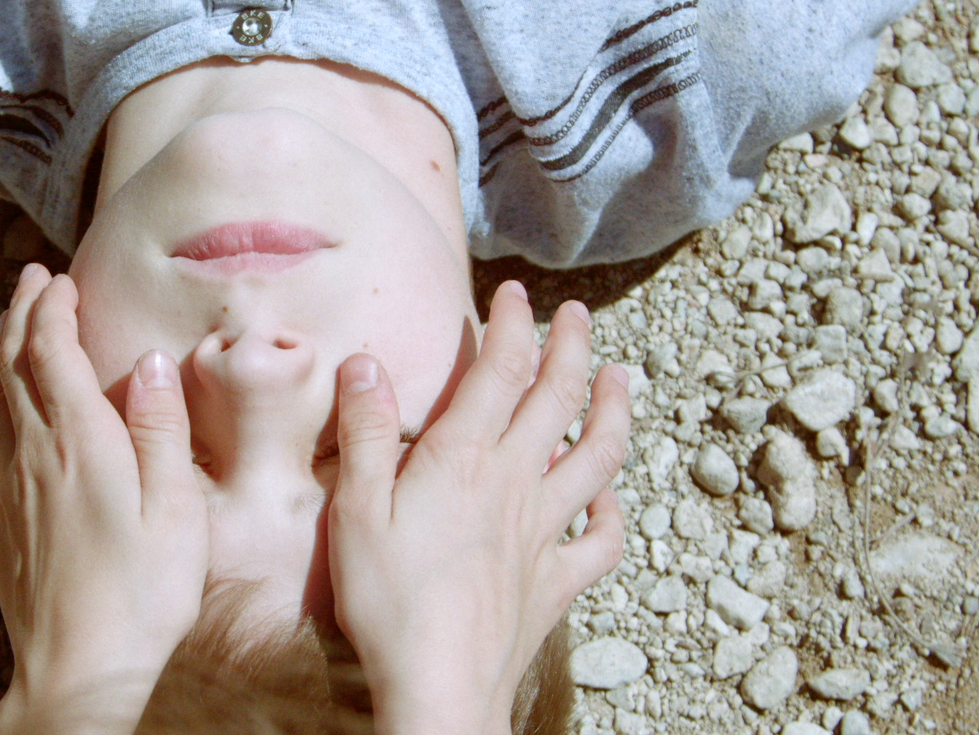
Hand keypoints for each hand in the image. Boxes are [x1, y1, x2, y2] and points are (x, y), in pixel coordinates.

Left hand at [0, 264, 208, 734]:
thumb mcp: (176, 506)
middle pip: (12, 368)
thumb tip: (147, 362)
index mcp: (79, 441)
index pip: (51, 351)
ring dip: (1, 363)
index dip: (52, 308)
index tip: (60, 280)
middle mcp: (33, 458)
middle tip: (31, 283)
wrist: (82, 671)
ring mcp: (7, 496)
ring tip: (14, 338)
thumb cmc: (143, 593)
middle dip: (20, 317)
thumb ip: (159, 428)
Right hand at [325, 281, 628, 734]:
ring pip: (597, 457)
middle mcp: (516, 485)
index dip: (511, 323)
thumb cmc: (388, 601)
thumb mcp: (355, 509)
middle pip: (560, 399)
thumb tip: (365, 363)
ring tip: (623, 378)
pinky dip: (615, 511)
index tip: (512, 293)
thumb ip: (366, 433)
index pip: (501, 370)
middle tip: (577, 314)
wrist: (439, 685)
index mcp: (465, 460)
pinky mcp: (557, 580)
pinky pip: (603, 539)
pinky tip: (613, 499)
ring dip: (614, 411)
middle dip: (572, 347)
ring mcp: (545, 533)